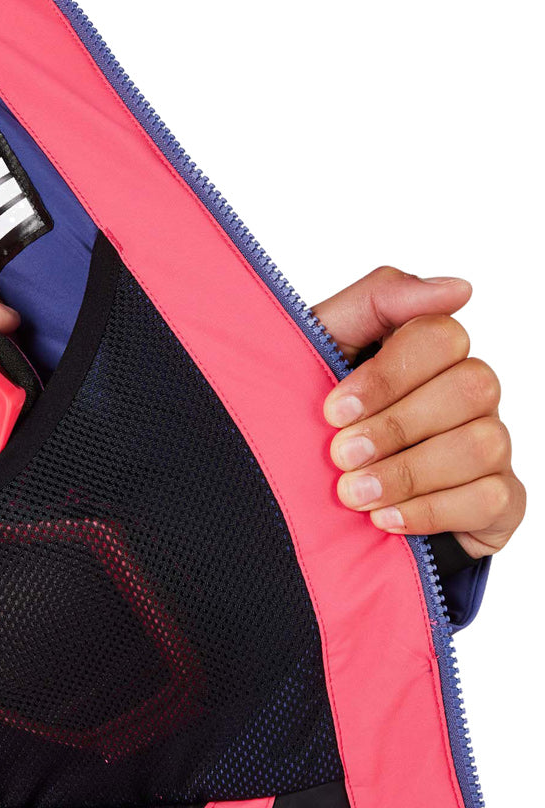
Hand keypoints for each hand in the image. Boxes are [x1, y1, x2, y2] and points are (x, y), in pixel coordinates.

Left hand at [313, 267, 524, 557]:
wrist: (307, 500)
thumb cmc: (321, 415)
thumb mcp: (323, 348)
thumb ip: (376, 302)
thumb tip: (459, 288)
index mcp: (427, 350)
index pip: (439, 336)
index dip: (386, 376)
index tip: (333, 411)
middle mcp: (468, 392)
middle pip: (470, 387)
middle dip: (396, 426)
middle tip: (341, 455)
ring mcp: (490, 445)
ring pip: (483, 443)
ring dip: (408, 473)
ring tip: (354, 493)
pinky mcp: (499, 500)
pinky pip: (491, 499)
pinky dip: (431, 510)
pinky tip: (385, 519)